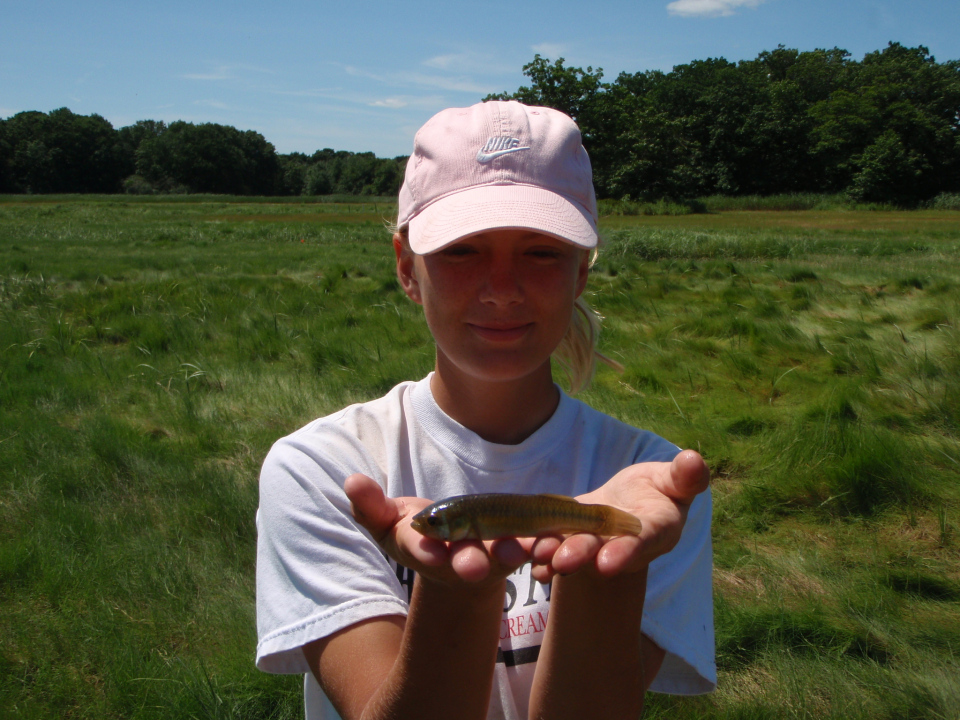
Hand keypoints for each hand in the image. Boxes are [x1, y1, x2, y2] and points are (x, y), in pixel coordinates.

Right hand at [344, 474, 531, 586]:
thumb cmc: (416, 532)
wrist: (455, 552)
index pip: (420, 548)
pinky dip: (542, 545)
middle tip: (475, 567)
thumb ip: (370, 505)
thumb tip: (351, 480)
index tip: (428, 550)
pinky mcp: (516, 548)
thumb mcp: (387, 521)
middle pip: (463, 560)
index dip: (424, 548)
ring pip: (500, 556)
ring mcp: (488, 555)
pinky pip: (530, 547)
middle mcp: (455, 557)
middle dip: (469, 562)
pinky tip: (552, 539)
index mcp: (423, 548)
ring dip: (511, 553)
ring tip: (521, 550)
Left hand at [529, 450, 709, 581]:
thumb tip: (695, 460)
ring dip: (554, 554)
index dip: (625, 552)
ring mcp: (593, 545)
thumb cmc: (658, 491)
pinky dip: (539, 555)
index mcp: (654, 532)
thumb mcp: (674, 481)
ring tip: (537, 555)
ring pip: (573, 551)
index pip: (641, 542)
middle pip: (600, 552)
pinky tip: (525, 559)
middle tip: (562, 563)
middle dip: (581, 555)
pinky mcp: (569, 540)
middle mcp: (621, 546)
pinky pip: (554, 548)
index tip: (607, 563)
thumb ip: (684, 477)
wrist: (631, 504)